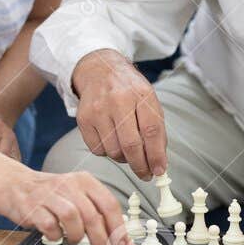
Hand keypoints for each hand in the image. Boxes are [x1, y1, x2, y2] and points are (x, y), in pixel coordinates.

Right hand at [0, 170, 128, 244]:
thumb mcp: (79, 197)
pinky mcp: (33, 206)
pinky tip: (55, 236)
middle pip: (93, 216)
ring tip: (74, 240)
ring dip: (77, 236)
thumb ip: (100, 217)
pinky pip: (49, 225)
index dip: (118, 229)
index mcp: (85, 181)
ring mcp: (50, 194)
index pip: (110, 205)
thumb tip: (124, 243)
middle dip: (101, 241)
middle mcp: (69, 184)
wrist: (16, 185)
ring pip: (73, 218)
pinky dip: (55, 236)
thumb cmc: (53, 196)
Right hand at [70, 49, 168, 179]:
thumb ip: (155, 129)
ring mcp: (98, 110)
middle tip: (145, 174)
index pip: (151, 131)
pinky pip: (98, 149)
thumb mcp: (148, 100)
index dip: (156, 155)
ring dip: (124, 159)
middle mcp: (118, 101)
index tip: (159, 171)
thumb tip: (159, 162)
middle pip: (131, 145)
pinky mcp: (84, 119)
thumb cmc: (129, 89)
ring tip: (129, 152)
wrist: (99, 70)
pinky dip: (108, 152)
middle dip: (141, 166)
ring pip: (114, 151)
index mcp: (141, 94)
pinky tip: (112, 141)